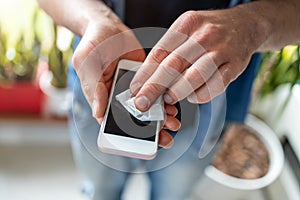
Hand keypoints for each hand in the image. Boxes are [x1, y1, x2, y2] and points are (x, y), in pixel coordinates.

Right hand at [72, 9, 179, 147]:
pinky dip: (166, 100)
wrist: (109, 27)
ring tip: (173, 123)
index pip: (114, 123)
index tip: (142, 143)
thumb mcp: (87, 64)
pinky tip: (173, 106)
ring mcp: (135, 89)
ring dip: (161, 118)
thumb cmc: (92, 45)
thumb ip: (92, 88)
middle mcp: (120, 97)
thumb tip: (98, 113)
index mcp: (103, 99)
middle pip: (136, 120)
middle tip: (165, 138)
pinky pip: (158, 92)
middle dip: (151, 131)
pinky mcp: (147, 78)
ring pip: (149, 108)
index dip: (128, 136)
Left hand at [130, 8, 265, 109]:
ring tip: (169, 98)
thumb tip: (147, 78)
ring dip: (178, 91)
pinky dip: (200, 95)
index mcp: (187, 24)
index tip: (135, 89)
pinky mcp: (235, 65)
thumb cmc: (209, 31)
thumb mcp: (187, 31)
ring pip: (195, 76)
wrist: (246, 24)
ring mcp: (221, 50)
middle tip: (143, 103)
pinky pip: (215, 86)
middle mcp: (204, 35)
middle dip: (154, 87)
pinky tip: (193, 95)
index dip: (145, 73)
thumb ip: (169, 52)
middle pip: (174, 64)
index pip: (160, 51)